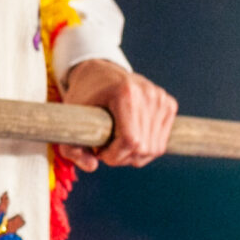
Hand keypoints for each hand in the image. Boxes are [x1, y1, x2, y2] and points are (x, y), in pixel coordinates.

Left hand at [57, 60, 175, 168]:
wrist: (100, 73)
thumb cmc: (84, 96)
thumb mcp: (70, 119)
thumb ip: (72, 147)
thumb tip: (91, 167)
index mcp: (125, 93)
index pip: (130, 140)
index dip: (114, 155)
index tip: (99, 152)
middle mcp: (148, 94)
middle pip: (143, 148)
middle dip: (122, 157)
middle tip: (105, 149)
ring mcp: (161, 99)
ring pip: (154, 149)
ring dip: (133, 155)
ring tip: (116, 143)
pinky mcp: (169, 105)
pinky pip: (160, 142)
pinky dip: (145, 148)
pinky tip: (129, 138)